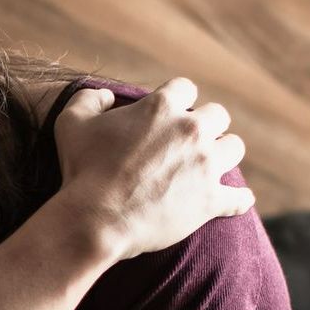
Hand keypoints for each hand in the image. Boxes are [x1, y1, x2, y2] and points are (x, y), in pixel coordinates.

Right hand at [53, 78, 253, 261]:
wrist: (95, 220)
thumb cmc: (80, 171)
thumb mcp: (70, 125)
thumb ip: (87, 99)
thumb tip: (105, 95)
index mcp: (161, 107)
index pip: (185, 88)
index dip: (177, 100)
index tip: (169, 114)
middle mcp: (192, 130)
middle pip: (218, 115)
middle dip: (206, 125)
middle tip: (189, 142)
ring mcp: (206, 166)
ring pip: (234, 148)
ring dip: (223, 154)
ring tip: (209, 166)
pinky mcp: (211, 200)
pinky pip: (239, 197)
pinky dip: (238, 198)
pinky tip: (236, 199)